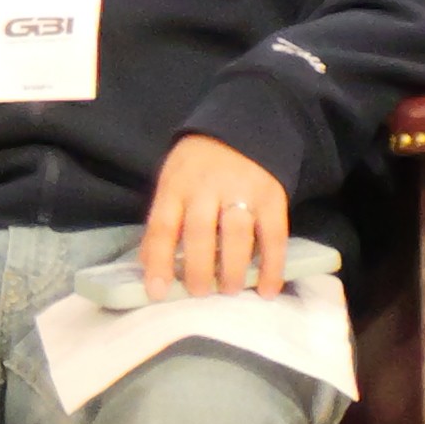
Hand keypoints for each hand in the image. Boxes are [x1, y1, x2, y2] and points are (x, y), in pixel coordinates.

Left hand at [138, 133, 292, 299]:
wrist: (242, 131)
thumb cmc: (198, 168)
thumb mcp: (172, 182)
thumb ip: (163, 220)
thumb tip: (150, 267)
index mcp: (176, 185)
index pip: (162, 226)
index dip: (159, 261)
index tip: (157, 292)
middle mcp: (207, 187)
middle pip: (200, 232)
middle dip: (199, 268)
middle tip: (199, 292)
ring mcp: (243, 191)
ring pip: (236, 235)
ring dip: (232, 268)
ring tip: (228, 290)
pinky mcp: (273, 198)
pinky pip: (274, 236)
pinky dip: (272, 266)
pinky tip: (266, 289)